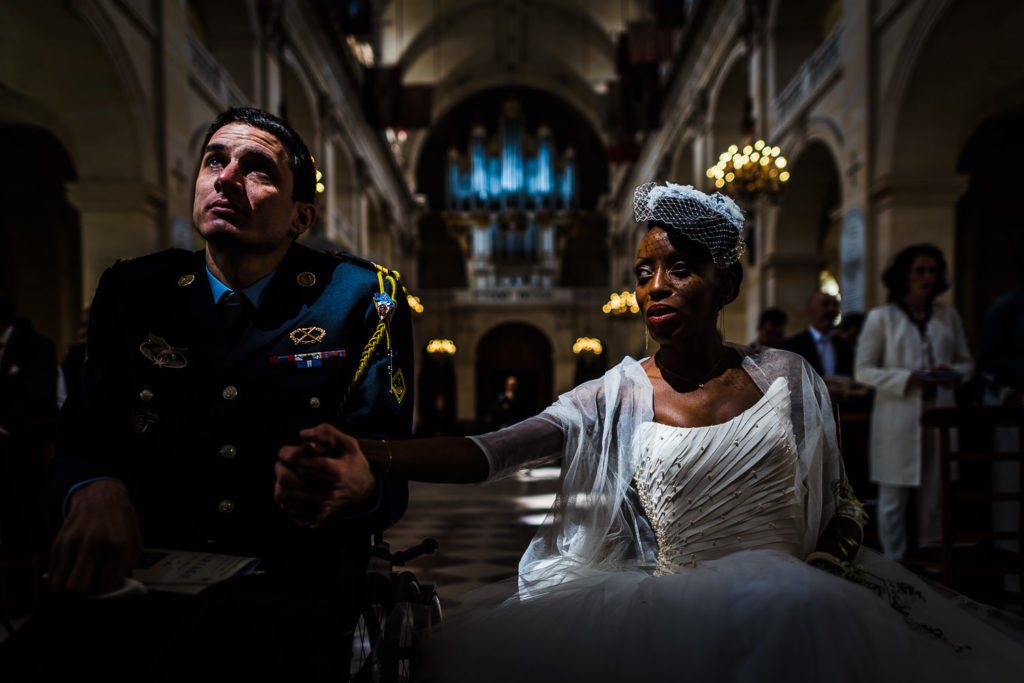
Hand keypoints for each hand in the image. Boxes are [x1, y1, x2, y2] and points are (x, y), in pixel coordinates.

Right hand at [48, 479, 141, 595]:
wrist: (101, 497)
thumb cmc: (119, 520)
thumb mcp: (134, 543)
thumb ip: (126, 569)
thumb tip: (117, 592)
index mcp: (118, 546)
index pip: (103, 587)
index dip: (102, 593)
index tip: (103, 589)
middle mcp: (93, 543)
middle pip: (75, 588)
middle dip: (82, 594)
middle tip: (90, 587)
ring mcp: (72, 542)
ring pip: (59, 584)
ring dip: (69, 587)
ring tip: (81, 578)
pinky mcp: (58, 542)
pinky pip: (52, 573)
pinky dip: (61, 577)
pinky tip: (73, 569)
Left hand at [275, 423, 376, 526]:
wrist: (363, 488)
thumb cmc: (352, 461)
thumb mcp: (346, 442)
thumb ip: (326, 432)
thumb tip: (302, 434)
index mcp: (336, 471)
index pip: (299, 459)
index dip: (286, 452)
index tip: (286, 450)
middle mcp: (328, 491)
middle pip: (287, 480)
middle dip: (279, 468)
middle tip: (283, 462)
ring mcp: (321, 505)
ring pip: (283, 496)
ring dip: (279, 482)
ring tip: (286, 474)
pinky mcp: (315, 515)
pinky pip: (287, 509)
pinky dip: (284, 497)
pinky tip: (290, 489)